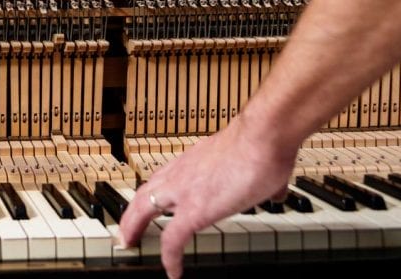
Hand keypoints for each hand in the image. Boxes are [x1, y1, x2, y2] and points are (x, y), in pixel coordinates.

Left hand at [115, 114, 295, 278]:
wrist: (263, 136)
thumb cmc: (263, 144)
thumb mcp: (260, 163)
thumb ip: (263, 180)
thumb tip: (275, 190)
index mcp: (194, 160)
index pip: (164, 177)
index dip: (155, 192)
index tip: (151, 203)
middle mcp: (181, 172)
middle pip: (143, 192)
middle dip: (130, 211)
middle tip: (125, 227)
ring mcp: (183, 190)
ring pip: (144, 209)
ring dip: (133, 227)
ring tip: (129, 243)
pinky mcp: (194, 211)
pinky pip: (172, 240)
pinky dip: (169, 258)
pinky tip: (172, 272)